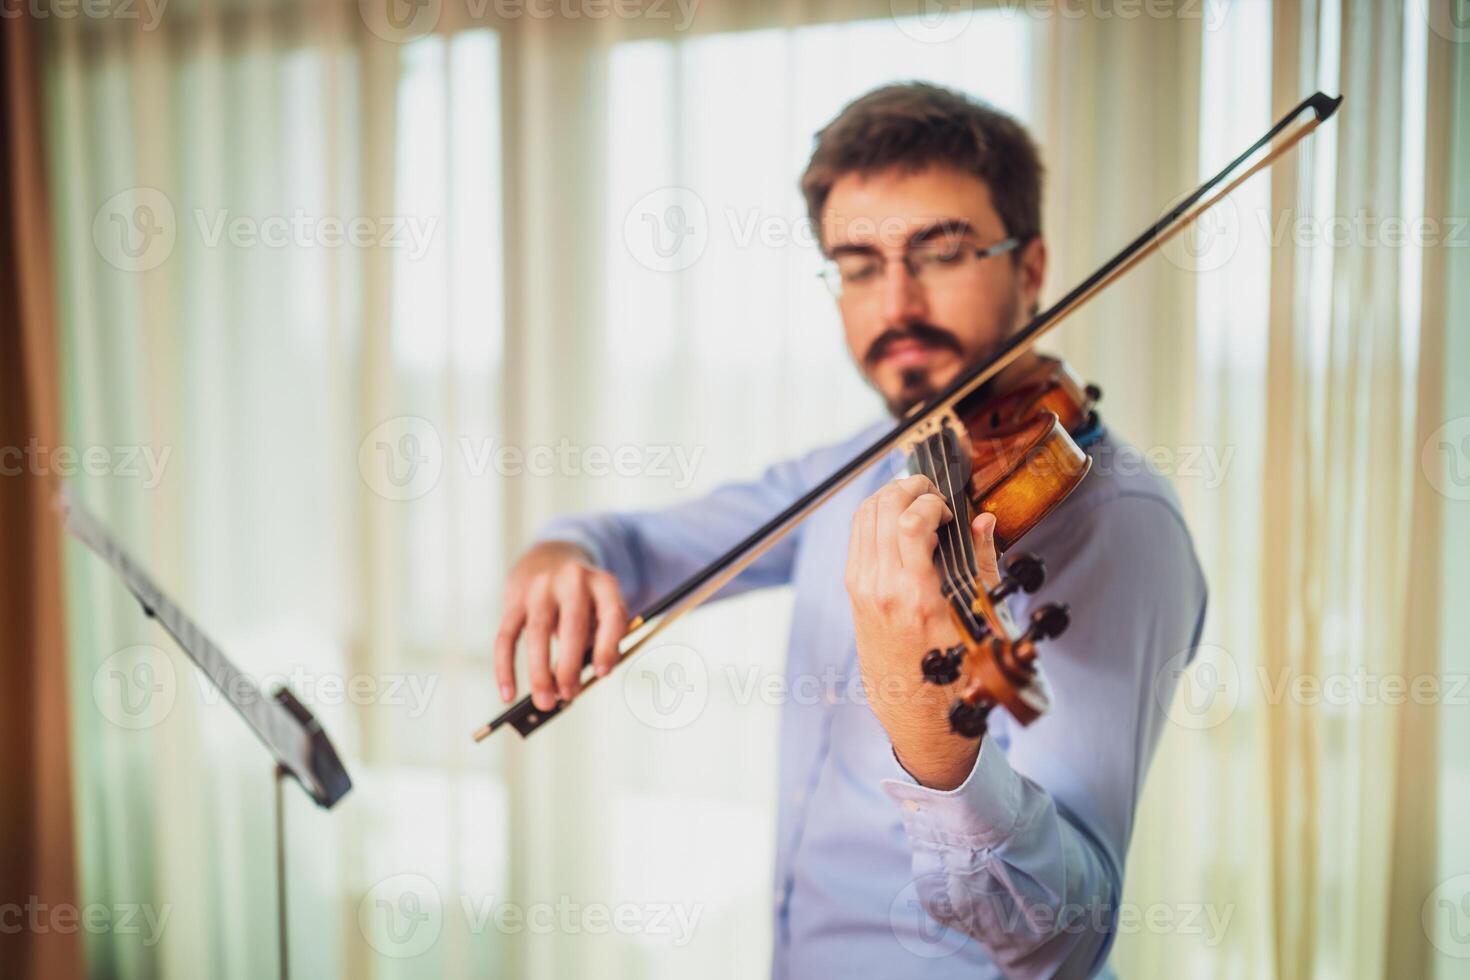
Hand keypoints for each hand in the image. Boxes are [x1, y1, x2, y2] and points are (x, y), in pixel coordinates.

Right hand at [494, 541, 629, 710]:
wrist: (549, 558)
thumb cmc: (582, 599)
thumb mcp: (599, 608)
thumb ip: (595, 642)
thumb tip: (571, 688)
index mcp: (602, 584)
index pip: (611, 614)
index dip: (607, 646)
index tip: (601, 675)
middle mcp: (572, 580)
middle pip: (571, 625)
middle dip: (569, 666)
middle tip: (569, 695)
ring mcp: (540, 588)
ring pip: (537, 633)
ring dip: (540, 673)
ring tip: (544, 701)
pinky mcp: (514, 600)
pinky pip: (506, 637)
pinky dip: (505, 668)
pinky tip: (508, 694)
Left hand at [845, 474, 1000, 789]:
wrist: (915, 714)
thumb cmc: (955, 672)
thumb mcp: (979, 622)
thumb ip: (981, 564)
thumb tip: (984, 520)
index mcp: (915, 597)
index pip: (910, 522)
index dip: (933, 501)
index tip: (952, 510)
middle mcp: (880, 589)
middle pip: (881, 508)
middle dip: (909, 487)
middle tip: (934, 492)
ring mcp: (862, 588)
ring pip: (863, 516)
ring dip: (890, 497)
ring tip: (918, 500)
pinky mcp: (854, 591)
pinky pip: (858, 537)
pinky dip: (877, 517)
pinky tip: (901, 521)